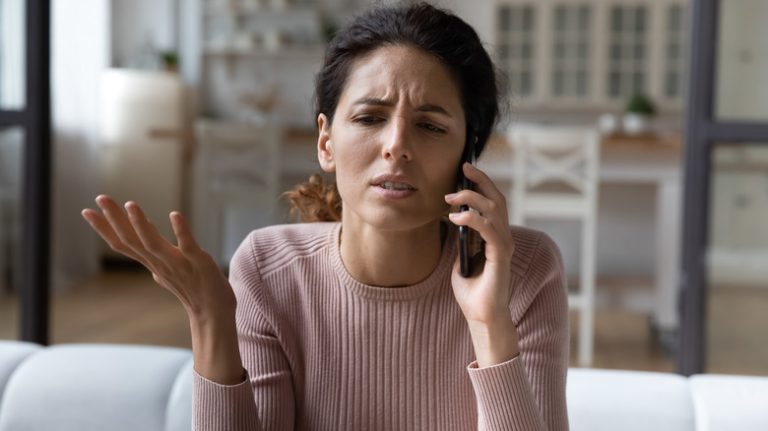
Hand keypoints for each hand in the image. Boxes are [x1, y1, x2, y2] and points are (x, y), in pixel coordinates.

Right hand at [81, 195, 235, 319]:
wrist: (214, 316)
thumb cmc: (194, 292)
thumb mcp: (170, 271)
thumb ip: (157, 258)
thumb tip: (146, 246)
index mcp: (152, 264)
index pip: (124, 244)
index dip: (104, 228)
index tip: (86, 211)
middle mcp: (160, 264)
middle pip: (132, 241)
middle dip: (114, 219)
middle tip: (100, 197)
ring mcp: (179, 265)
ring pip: (153, 245)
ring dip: (141, 225)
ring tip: (130, 204)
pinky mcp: (200, 264)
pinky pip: (189, 247)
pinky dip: (181, 231)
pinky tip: (174, 215)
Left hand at [445, 163, 518, 365]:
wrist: (481, 317)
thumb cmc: (472, 292)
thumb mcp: (460, 260)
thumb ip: (460, 242)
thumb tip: (451, 222)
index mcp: (496, 237)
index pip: (493, 203)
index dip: (482, 184)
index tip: (465, 170)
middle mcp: (504, 238)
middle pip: (497, 199)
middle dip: (481, 181)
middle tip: (464, 168)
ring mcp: (504, 246)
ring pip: (495, 210)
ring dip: (472, 199)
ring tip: (450, 197)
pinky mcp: (501, 257)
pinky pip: (489, 230)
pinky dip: (473, 219)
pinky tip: (457, 218)